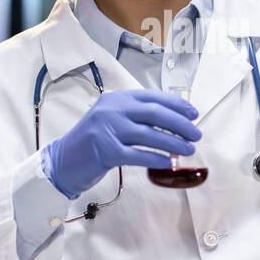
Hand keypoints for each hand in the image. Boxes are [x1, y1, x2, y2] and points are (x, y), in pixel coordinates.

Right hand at [45, 89, 200, 197]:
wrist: (63, 161)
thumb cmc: (92, 141)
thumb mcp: (111, 119)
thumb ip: (135, 115)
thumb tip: (172, 121)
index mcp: (116, 98)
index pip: (152, 97)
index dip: (176, 105)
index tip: (193, 114)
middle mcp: (111, 110)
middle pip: (154, 113)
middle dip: (180, 124)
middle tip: (196, 134)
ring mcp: (107, 130)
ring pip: (149, 135)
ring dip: (173, 143)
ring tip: (188, 149)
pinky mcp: (106, 152)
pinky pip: (138, 155)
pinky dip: (156, 158)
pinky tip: (168, 162)